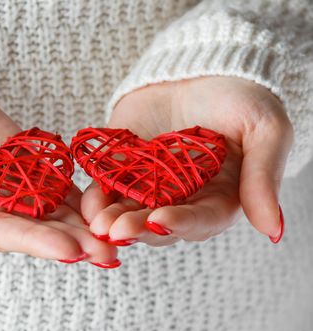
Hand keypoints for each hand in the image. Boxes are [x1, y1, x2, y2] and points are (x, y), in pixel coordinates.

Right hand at [0, 96, 116, 264]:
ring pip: (48, 201)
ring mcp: (4, 178)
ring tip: (116, 226)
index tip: (71, 250)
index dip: (34, 241)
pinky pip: (48, 168)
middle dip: (72, 238)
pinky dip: (74, 180)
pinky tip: (104, 190)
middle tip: (110, 250)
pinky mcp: (15, 152)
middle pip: (33, 224)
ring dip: (82, 215)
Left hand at [82, 77, 292, 245]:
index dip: (180, 223)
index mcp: (220, 196)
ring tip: (97, 223)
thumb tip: (274, 230)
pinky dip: (97, 196)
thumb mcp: (264, 130)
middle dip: (138, 228)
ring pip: (130, 210)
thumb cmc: (240, 96)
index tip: (159, 221)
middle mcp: (183, 198)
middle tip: (115, 231)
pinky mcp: (123, 167)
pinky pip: (108, 187)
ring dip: (113, 219)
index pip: (201, 219)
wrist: (198, 68)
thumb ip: (263, 178)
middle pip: (159, 222)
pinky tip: (87, 203)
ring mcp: (150, 184)